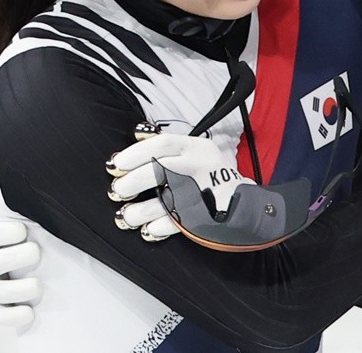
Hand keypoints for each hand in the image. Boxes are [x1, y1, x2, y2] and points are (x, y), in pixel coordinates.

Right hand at [0, 182, 40, 328]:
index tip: (22, 230)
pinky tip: (31, 312)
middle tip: (36, 253)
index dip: (4, 233)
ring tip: (38, 285)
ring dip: (21, 289)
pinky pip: (2, 318)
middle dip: (19, 258)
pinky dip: (16, 317)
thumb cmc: (3, 239)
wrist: (2, 270)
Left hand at [107, 130, 253, 240]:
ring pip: (167, 199)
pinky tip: (148, 229)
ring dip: (140, 210)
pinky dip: (159, 227)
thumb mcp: (194, 152)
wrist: (245, 203)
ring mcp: (205, 191)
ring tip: (126, 216)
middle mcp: (201, 165)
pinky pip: (178, 223)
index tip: (116, 165)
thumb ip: (167, 145)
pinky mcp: (208, 214)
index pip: (162, 144)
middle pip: (161, 170)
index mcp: (196, 147)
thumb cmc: (209, 176)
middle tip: (117, 191)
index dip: (135, 153)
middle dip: (133, 181)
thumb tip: (136, 132)